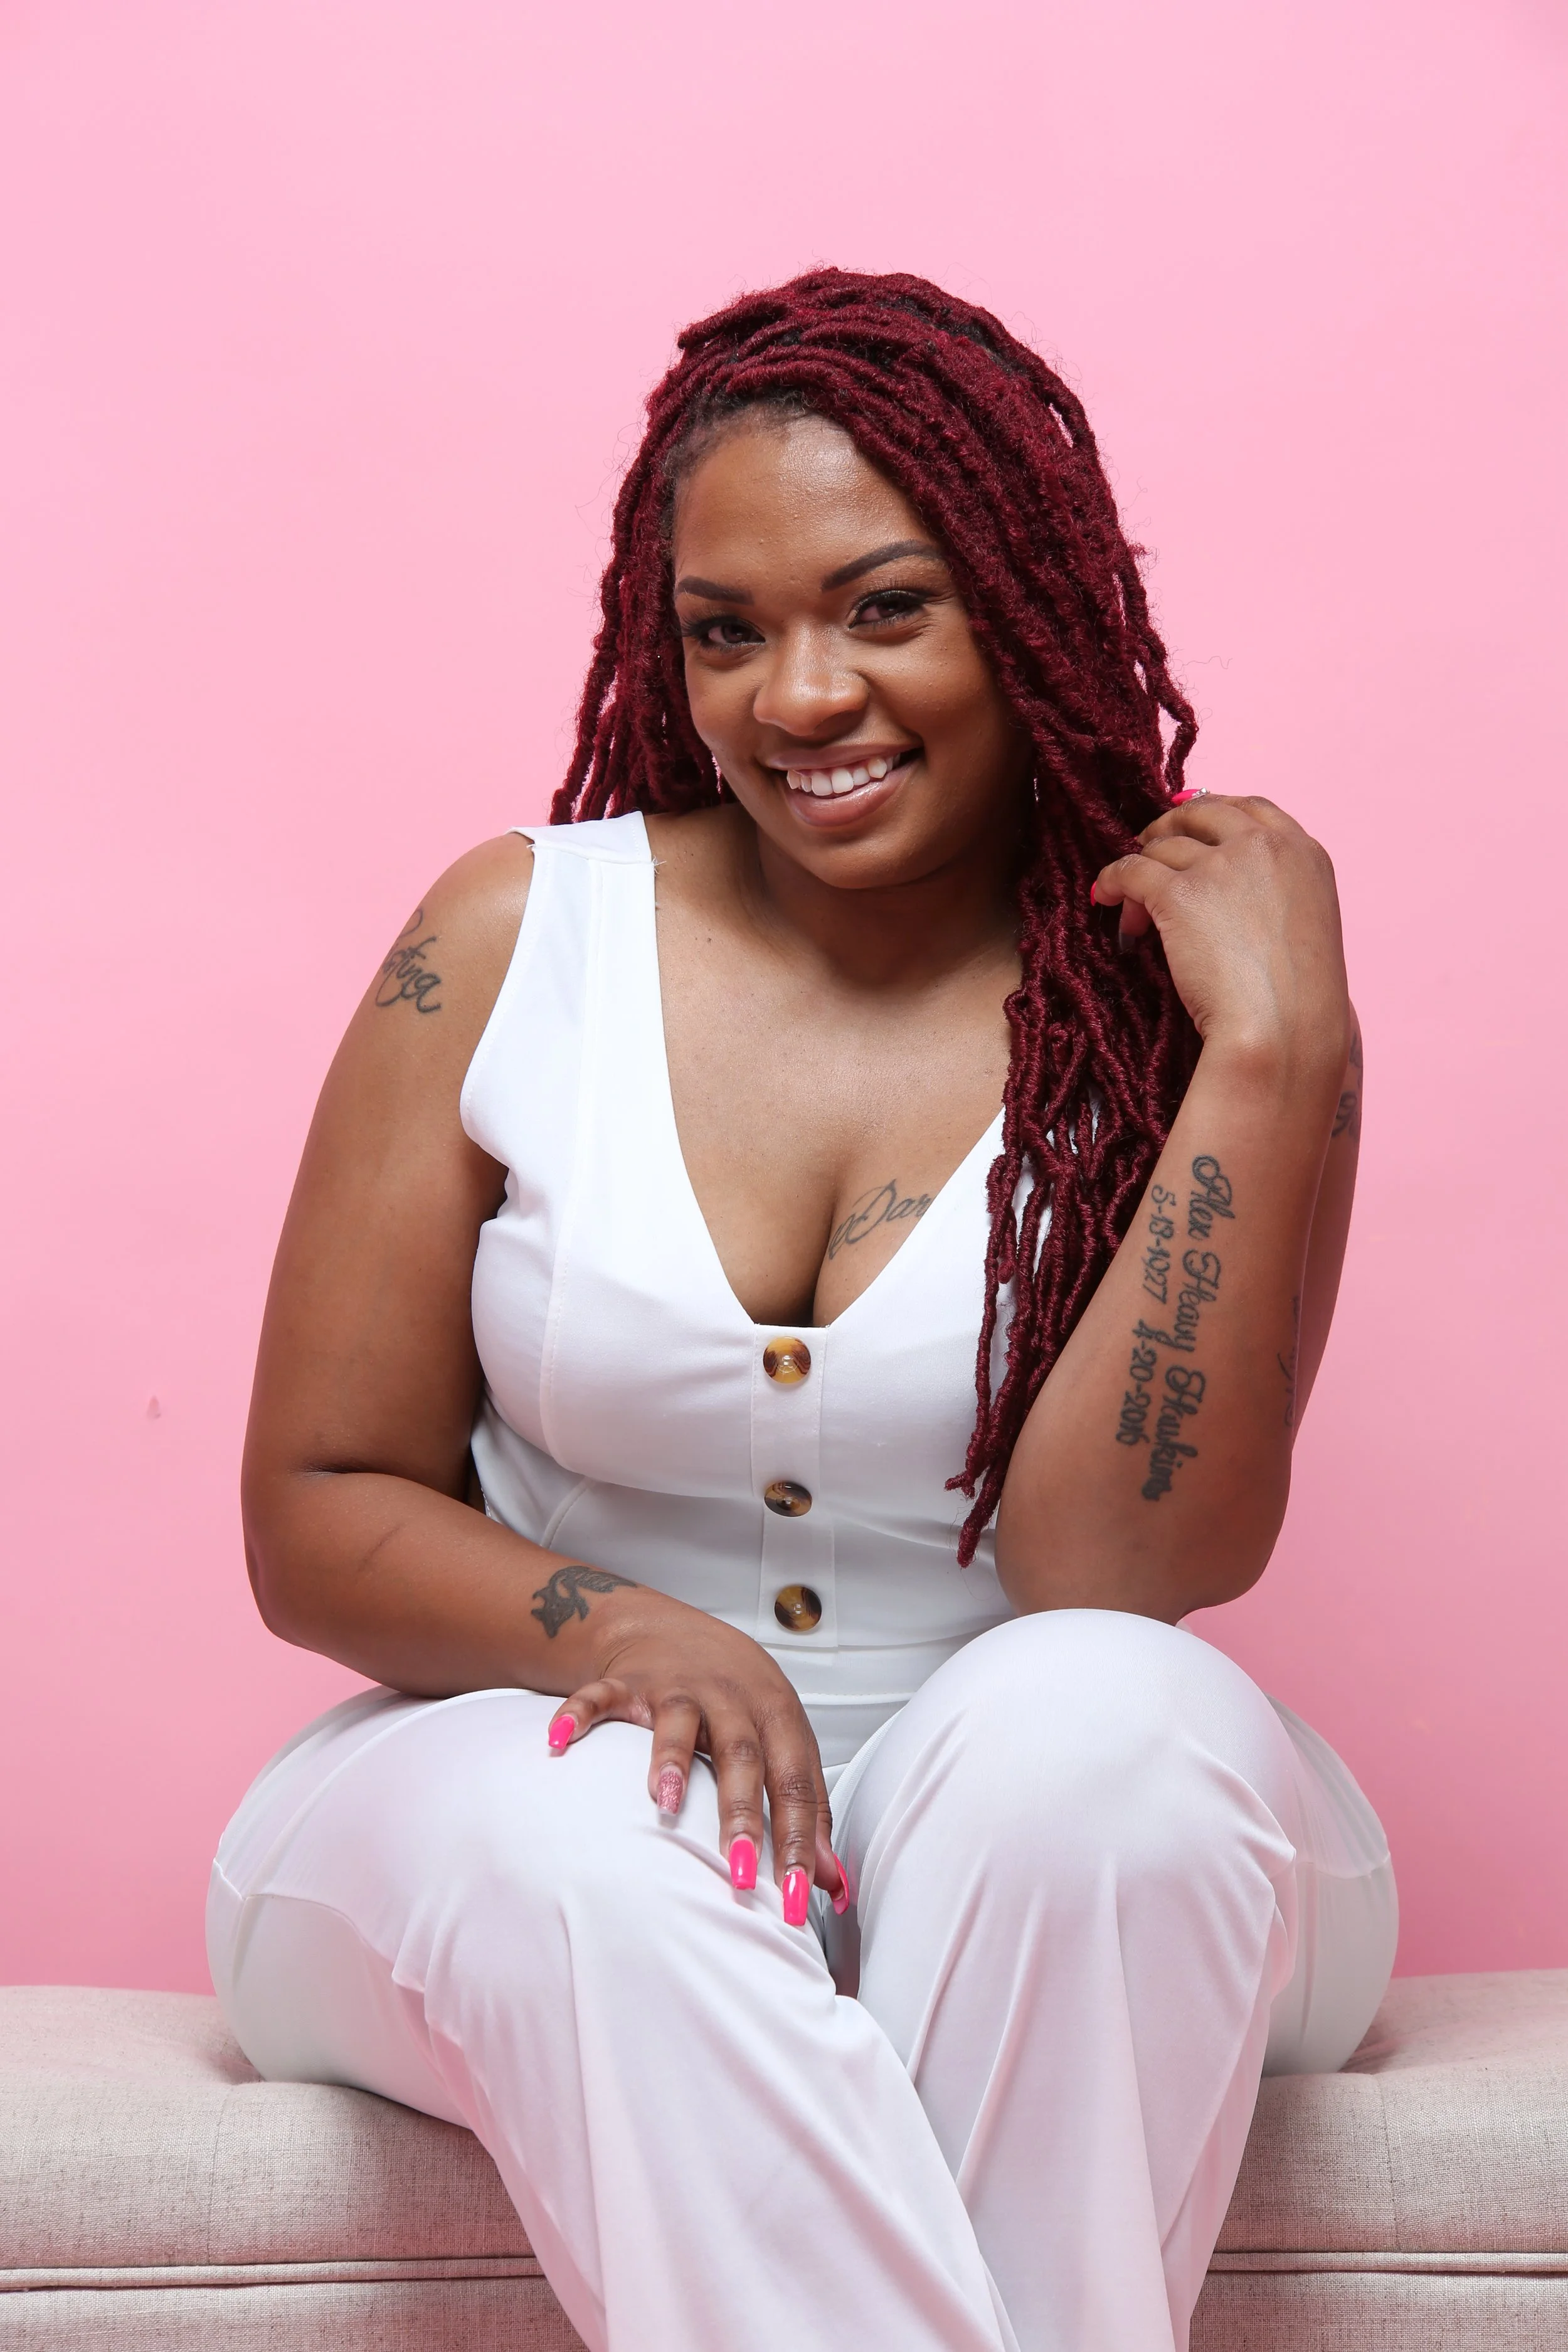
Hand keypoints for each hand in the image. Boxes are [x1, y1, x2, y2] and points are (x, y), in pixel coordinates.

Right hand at [545, 1593, 845, 1921]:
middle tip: (739, 1873)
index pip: (794, 1783)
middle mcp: (730, 1698)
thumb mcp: (784, 1742)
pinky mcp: (627, 1682)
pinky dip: (578, 1715)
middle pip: (741, 1756)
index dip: (798, 1841)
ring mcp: (676, 1687)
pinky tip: (559, 1742)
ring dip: (671, 1761)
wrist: (678, 1631)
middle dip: (741, 1815)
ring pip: (677, 1723)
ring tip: (665, 1804)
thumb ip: (808, 1809)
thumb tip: (834, 1883)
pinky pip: (600, 1696)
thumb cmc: (741, 1698)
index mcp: (775, 1716)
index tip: (795, 1898)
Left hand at [1091, 792, 1350, 1065]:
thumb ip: (1275, 895)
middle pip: (1202, 815)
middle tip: (1150, 849)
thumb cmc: (1299, 1002)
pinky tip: (1105, 897)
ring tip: (1134, 909)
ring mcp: (1222, 865)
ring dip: (1144, 871)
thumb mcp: (1306, 928)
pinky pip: (1131, 870)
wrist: (1284, 1029)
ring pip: (1163, 848)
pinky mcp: (1180, 893)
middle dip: (1171, 829)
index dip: (1214, 812)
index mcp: (1304, 853)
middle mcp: (1264, 847)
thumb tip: (1225, 893)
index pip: (1251, 809)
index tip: (1190, 824)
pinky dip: (1112, 880)